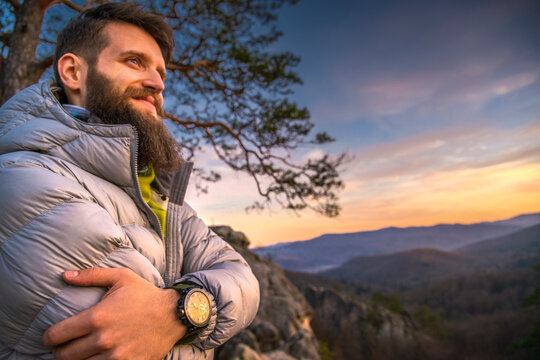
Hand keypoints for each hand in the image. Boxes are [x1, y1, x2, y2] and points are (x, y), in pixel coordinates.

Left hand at [42, 267, 186, 359]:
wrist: (174, 314)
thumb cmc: (145, 294)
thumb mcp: (121, 277)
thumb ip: (92, 275)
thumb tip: (65, 275)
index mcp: (97, 317)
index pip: (57, 335)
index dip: (48, 337)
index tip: (51, 337)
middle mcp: (103, 339)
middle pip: (64, 356)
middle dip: (59, 352)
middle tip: (64, 347)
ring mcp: (115, 357)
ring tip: (80, 354)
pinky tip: (96, 359)